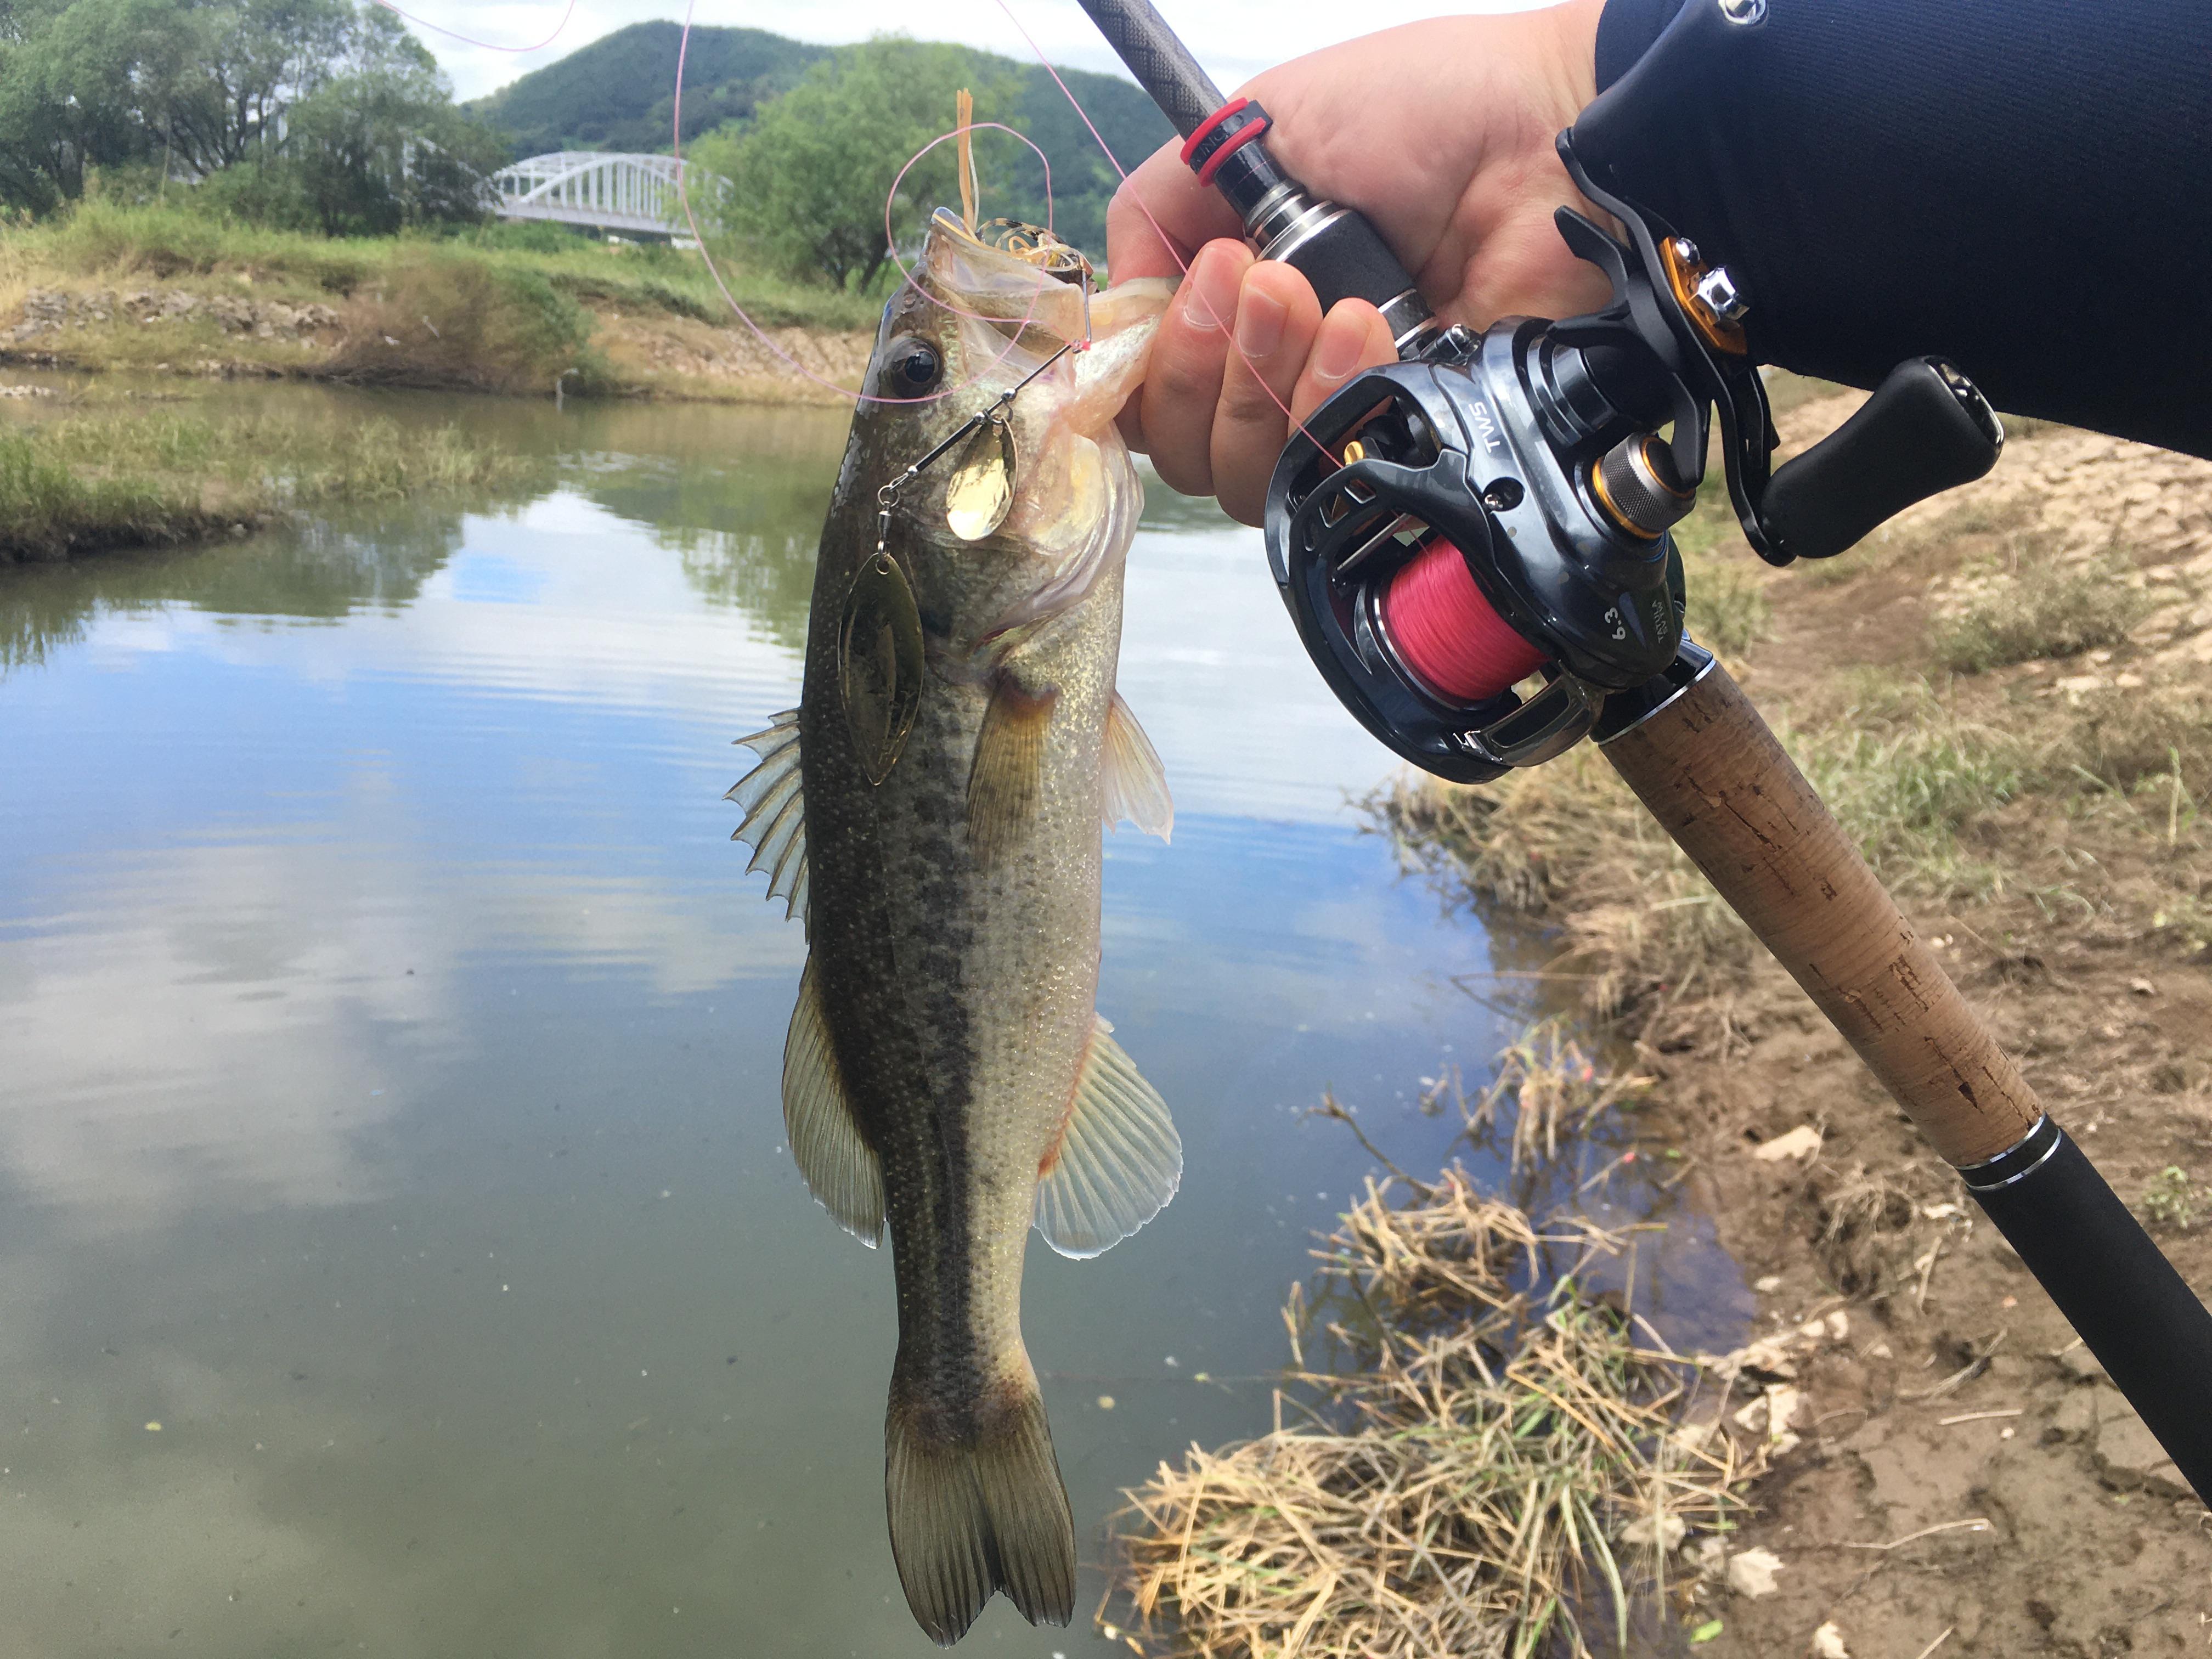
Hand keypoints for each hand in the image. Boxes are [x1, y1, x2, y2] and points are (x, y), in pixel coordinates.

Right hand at [1106, 1, 1608, 525]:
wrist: (1552, 139)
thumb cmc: (1424, 111)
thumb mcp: (1260, 125)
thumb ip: (1160, 204)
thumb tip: (1119, 302)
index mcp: (1235, 304)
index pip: (1145, 392)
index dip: (1144, 366)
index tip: (1187, 289)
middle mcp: (1279, 375)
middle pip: (1182, 450)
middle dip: (1206, 364)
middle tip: (1266, 281)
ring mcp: (1342, 418)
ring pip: (1243, 476)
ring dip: (1268, 381)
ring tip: (1328, 297)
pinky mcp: (1405, 446)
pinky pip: (1328, 476)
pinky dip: (1333, 399)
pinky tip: (1369, 328)